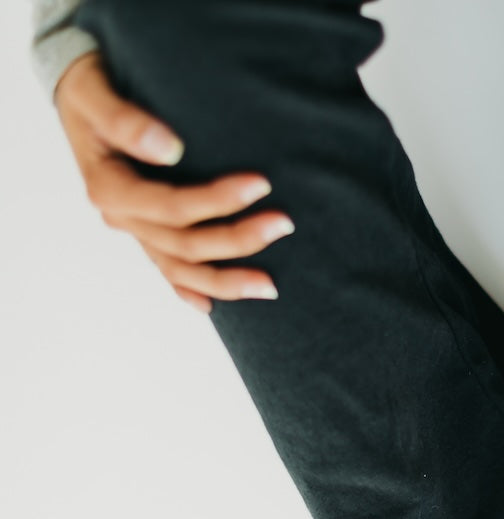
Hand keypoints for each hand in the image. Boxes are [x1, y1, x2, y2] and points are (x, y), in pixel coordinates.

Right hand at [53, 52, 293, 312]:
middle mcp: (123, 219)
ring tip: (270, 287)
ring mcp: (136, 231)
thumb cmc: (90, 87)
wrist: (81, 96)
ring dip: (227, 280)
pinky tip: (214, 307)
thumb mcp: (95, 91)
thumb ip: (126, 120)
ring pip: (183, 270)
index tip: (262, 183)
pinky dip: (192, 291)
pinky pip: (170, 272)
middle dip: (238, 239)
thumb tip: (169, 148)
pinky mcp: (148, 234)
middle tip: (285, 224)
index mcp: (110, 189)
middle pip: (187, 244)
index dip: (218, 200)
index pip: (173, 207)